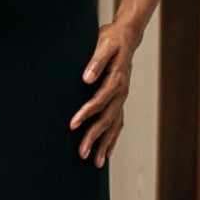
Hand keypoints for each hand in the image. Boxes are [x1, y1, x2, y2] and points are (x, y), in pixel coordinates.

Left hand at [70, 20, 139, 167]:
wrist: (126, 36)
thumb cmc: (112, 39)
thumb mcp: (104, 43)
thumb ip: (96, 60)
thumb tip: (87, 78)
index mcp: (116, 79)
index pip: (100, 100)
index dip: (87, 113)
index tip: (72, 124)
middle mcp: (121, 92)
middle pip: (107, 119)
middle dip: (95, 137)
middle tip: (81, 153)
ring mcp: (121, 97)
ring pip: (114, 125)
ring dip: (105, 144)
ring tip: (96, 163)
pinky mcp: (119, 100)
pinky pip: (118, 123)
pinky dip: (113, 139)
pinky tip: (107, 153)